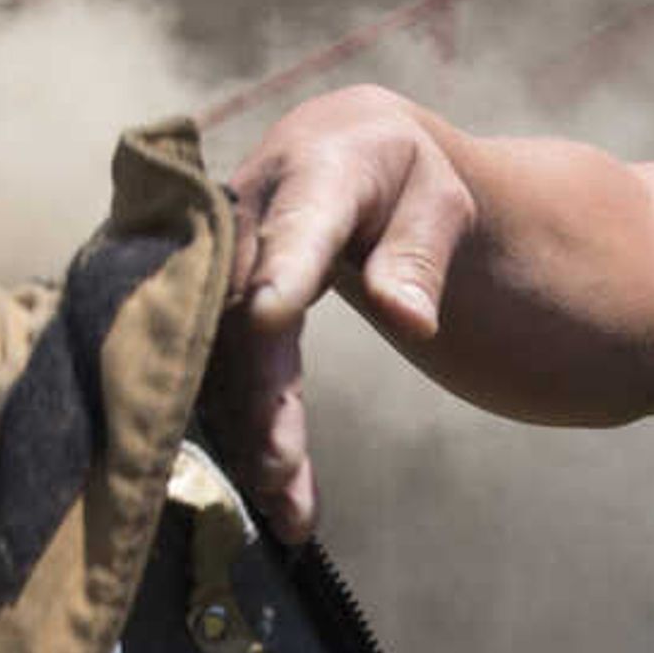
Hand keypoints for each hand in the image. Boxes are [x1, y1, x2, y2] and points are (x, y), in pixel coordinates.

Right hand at [208, 87, 474, 542]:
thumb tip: (413, 319)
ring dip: (249, 429)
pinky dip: (248, 429)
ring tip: (286, 506)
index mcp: (317, 167)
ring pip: (225, 350)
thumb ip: (421, 254)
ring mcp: (222, 255)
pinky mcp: (213, 298)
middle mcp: (250, 209)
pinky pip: (224, 366)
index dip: (283, 266)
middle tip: (277, 467)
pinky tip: (278, 496)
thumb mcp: (439, 201)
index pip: (300, 221)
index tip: (271, 312)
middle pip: (243, 307)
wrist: (346, 146)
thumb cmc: (405, 180)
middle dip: (257, 392)